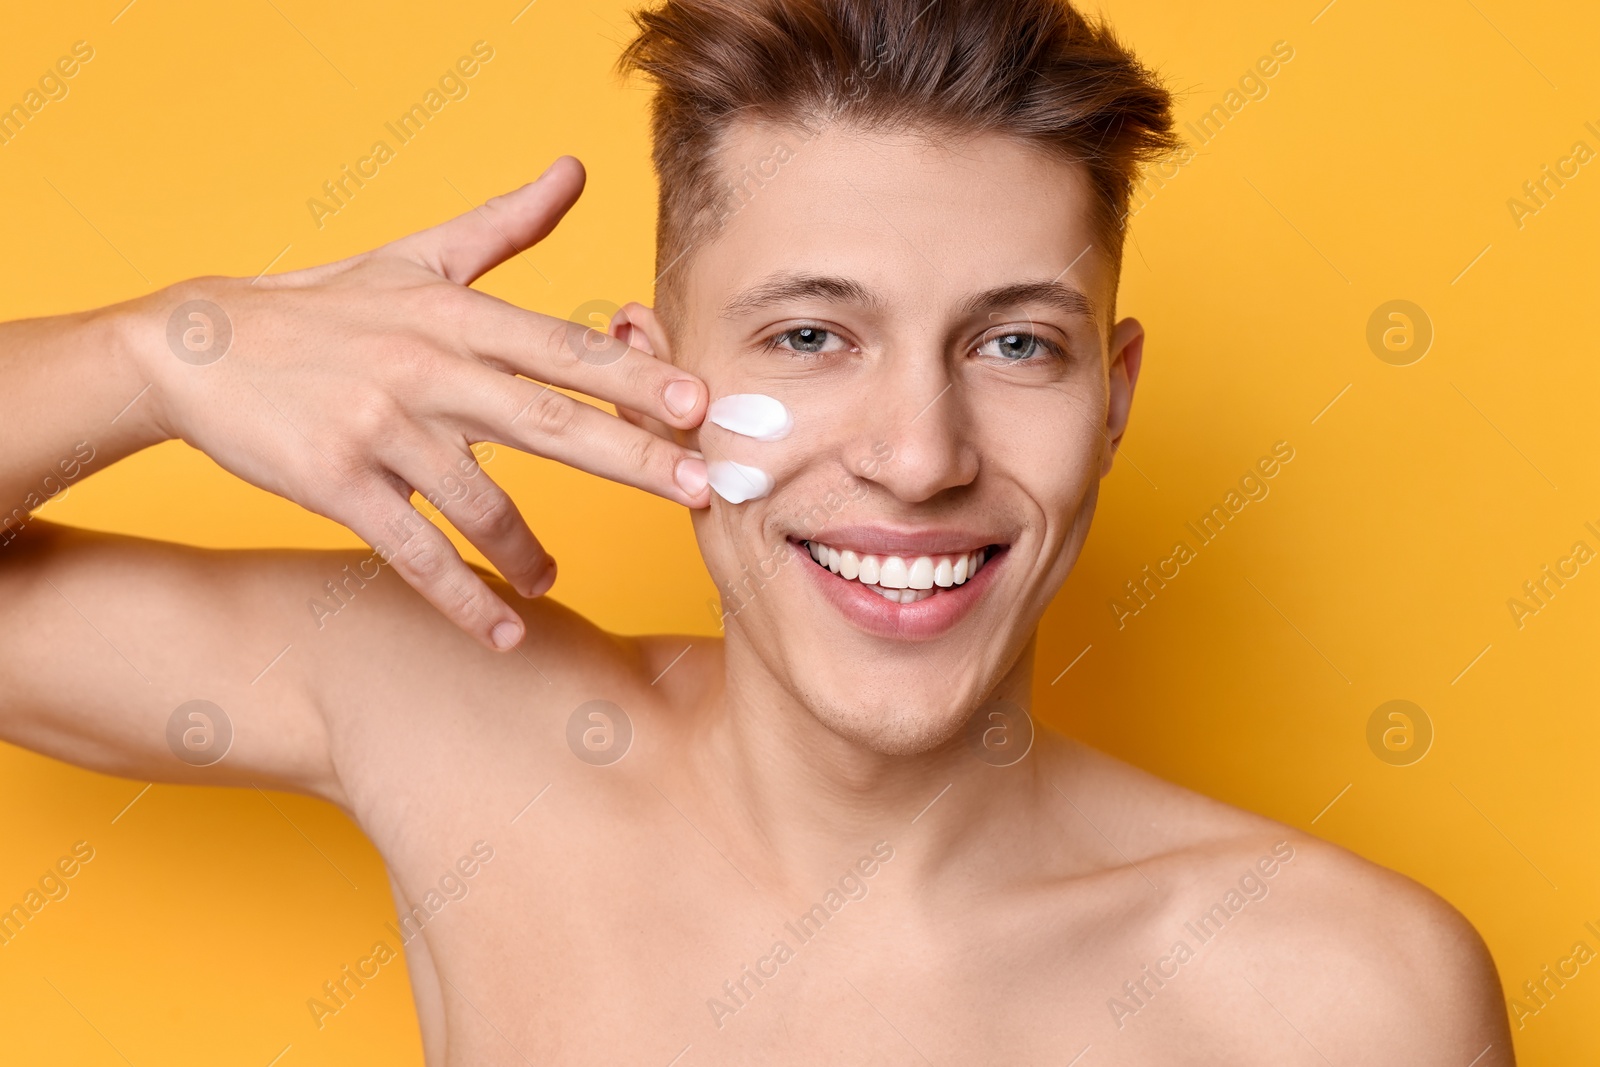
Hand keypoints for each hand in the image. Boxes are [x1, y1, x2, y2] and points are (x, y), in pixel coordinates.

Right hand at [125, 157, 708, 650]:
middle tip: (701, 490)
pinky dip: (464, 598)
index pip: (561, 348)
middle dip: (633, 457)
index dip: (633, 377)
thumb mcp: (413, 255)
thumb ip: (505, 223)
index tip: (698, 405)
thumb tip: (576, 168)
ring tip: (554, 581)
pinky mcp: (336, 482)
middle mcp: (426, 366)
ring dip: (530, 553)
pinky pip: (416, 552)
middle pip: (547, 419)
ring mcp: (380, 427)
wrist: (196, 347)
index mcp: (454, 314)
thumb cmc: (323, 305)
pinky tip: (504, 632)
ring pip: (481, 503)